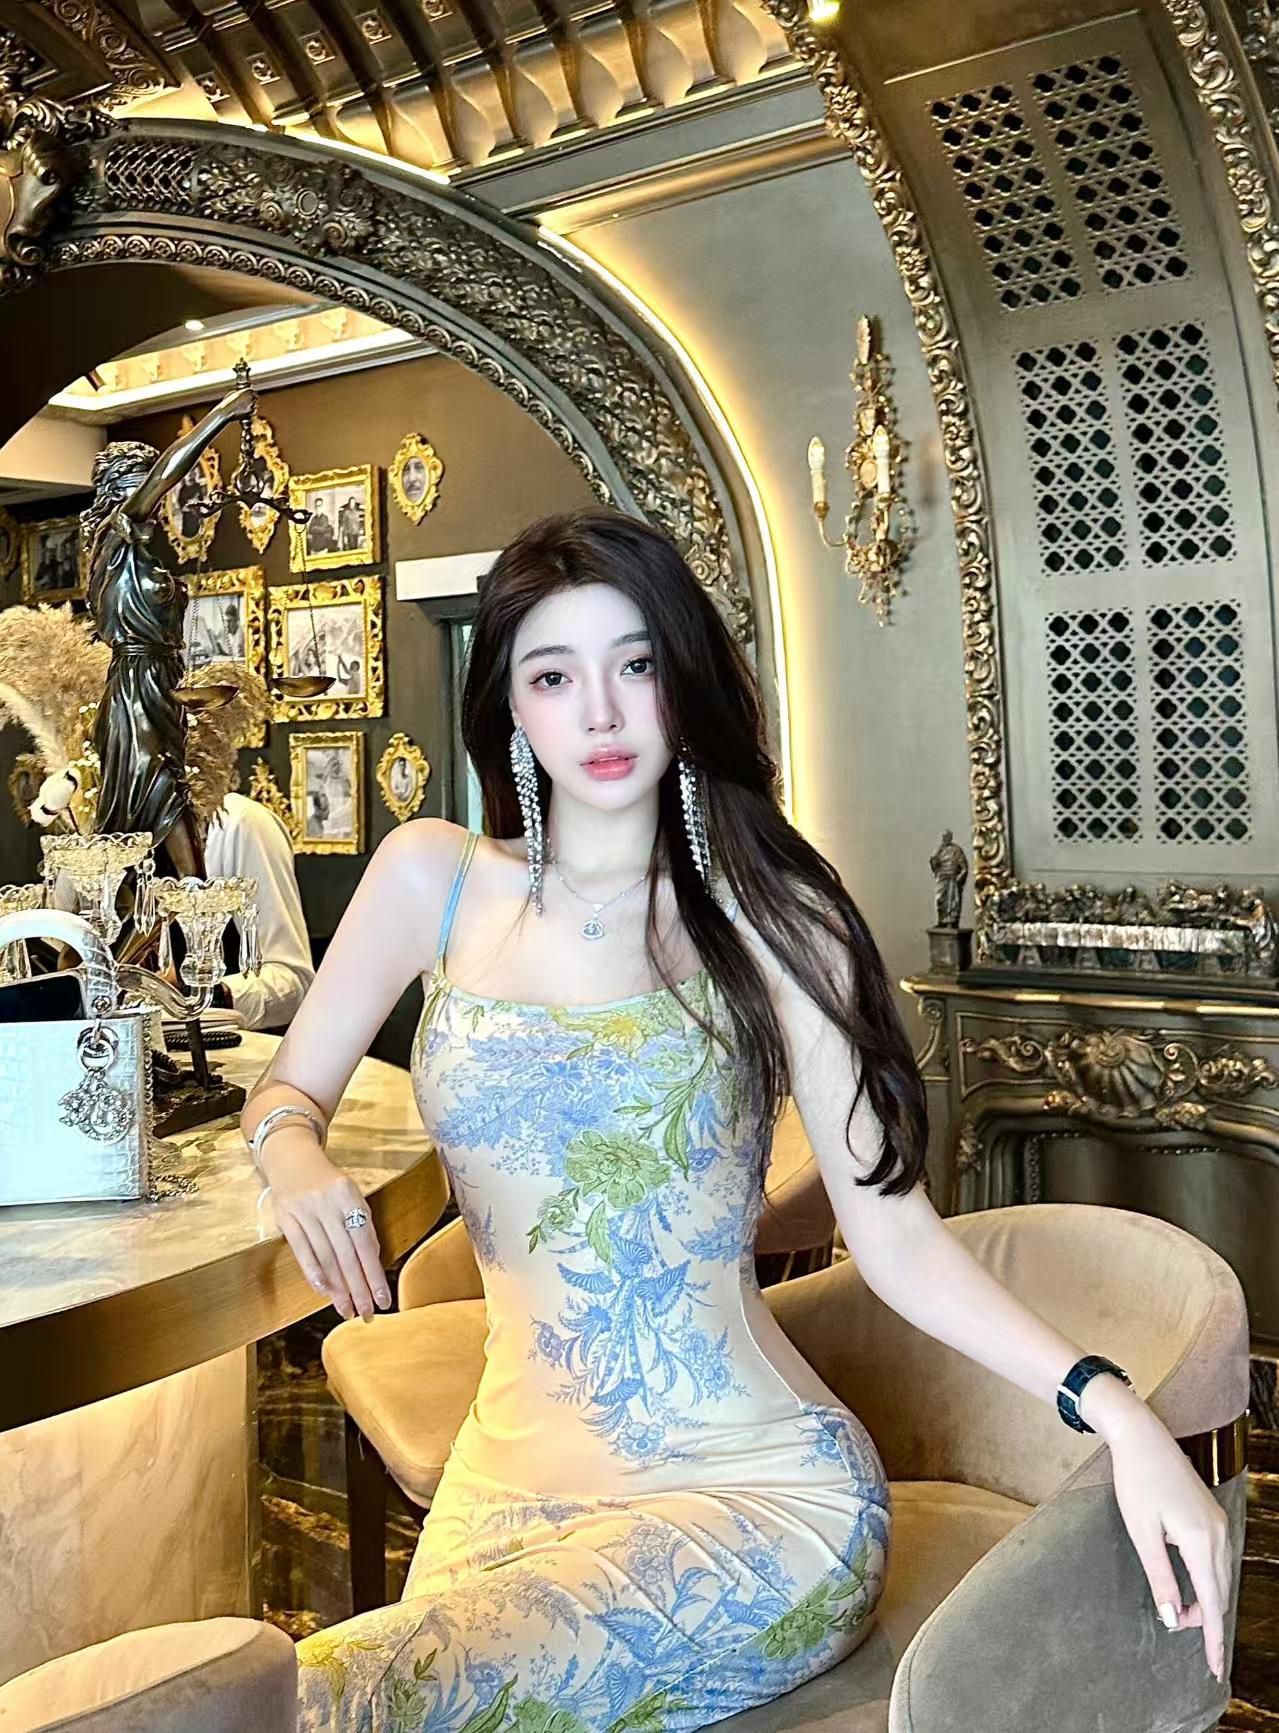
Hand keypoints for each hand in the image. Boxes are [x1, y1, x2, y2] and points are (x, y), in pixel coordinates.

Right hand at [260, 1135, 390, 1321]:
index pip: (365, 1243)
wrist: (291, 1157)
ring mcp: (304, 1211)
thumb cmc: (328, 1183)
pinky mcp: (286, 1218)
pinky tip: (324, 1292)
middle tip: (368, 1314)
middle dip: (359, 1288)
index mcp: (349, 1196)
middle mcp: (327, 1204)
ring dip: (338, 1288)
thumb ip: (361, 1225)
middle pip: (346, 1255)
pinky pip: (302, 1251)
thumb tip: (373, 1263)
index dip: (374, 1274)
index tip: (383, 1299)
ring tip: (347, 1310)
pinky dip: (314, 1273)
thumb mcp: (351, 1194)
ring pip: (325, 1257)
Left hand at [1107, 1406, 1231, 1685]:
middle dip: (1204, 1619)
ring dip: (1205, 1598)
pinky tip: (1193, 1585)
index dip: (1212, 1638)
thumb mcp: (1142, 1533)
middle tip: (1181, 1634)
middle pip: (1219, 1593)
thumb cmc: (1136, 1481)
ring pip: (1220, 1576)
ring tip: (1181, 1612)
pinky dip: (1208, 1578)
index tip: (1214, 1666)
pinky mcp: (1211, 1514)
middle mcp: (1218, 1533)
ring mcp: (1218, 1522)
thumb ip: (1160, 1577)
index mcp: (1201, 1541)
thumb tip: (1173, 1618)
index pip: (1212, 1604)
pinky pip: (1217, 1558)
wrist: (1141, 1436)